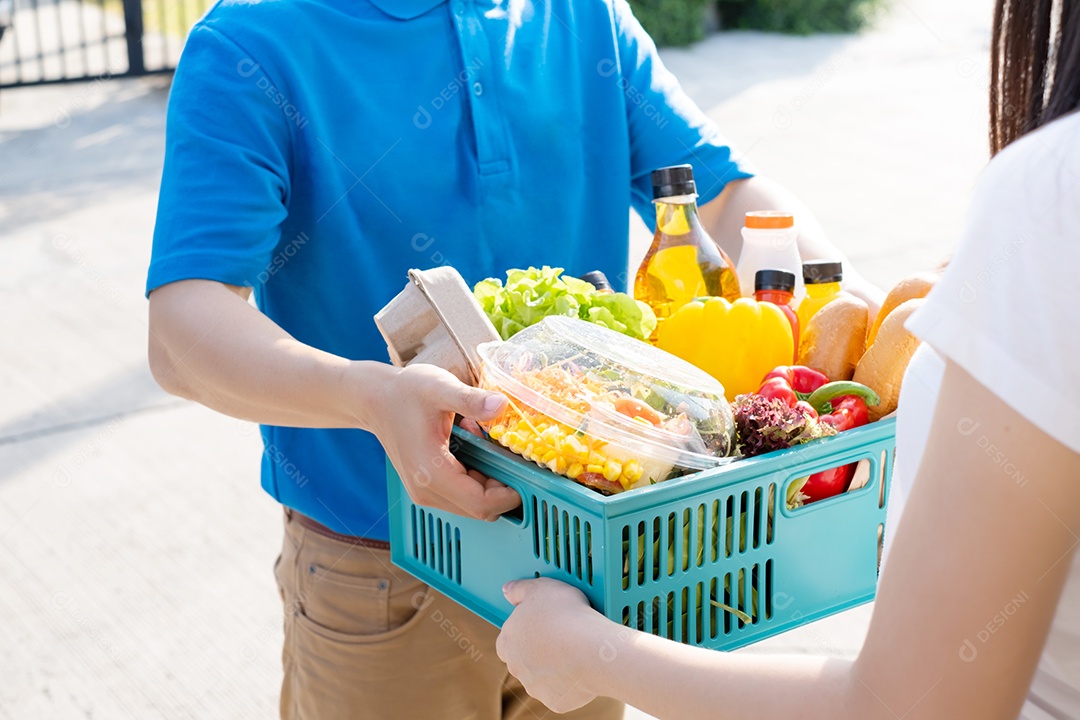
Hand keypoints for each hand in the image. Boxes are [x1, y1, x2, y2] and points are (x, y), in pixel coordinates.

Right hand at [373, 363, 520, 520]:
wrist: (374, 399)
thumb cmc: (405, 392)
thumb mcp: (441, 388)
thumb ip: (472, 400)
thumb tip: (502, 405)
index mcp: (431, 473)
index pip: (481, 504)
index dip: (509, 494)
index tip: (525, 471)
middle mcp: (427, 491)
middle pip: (480, 509)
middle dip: (501, 484)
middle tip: (504, 450)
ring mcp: (425, 493)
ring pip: (472, 504)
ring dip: (488, 479)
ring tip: (481, 442)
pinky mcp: (426, 488)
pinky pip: (462, 495)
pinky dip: (475, 477)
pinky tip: (469, 447)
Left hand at [496, 578, 603, 712]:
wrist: (591, 649)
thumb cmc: (566, 615)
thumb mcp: (541, 588)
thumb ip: (520, 589)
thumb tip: (507, 590)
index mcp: (507, 640)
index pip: (507, 639)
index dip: (525, 630)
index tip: (541, 624)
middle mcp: (516, 666)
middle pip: (523, 659)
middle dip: (538, 651)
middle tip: (560, 636)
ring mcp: (534, 686)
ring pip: (541, 677)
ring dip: (553, 668)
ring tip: (575, 651)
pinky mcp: (554, 701)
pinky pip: (561, 692)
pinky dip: (569, 683)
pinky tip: (581, 668)